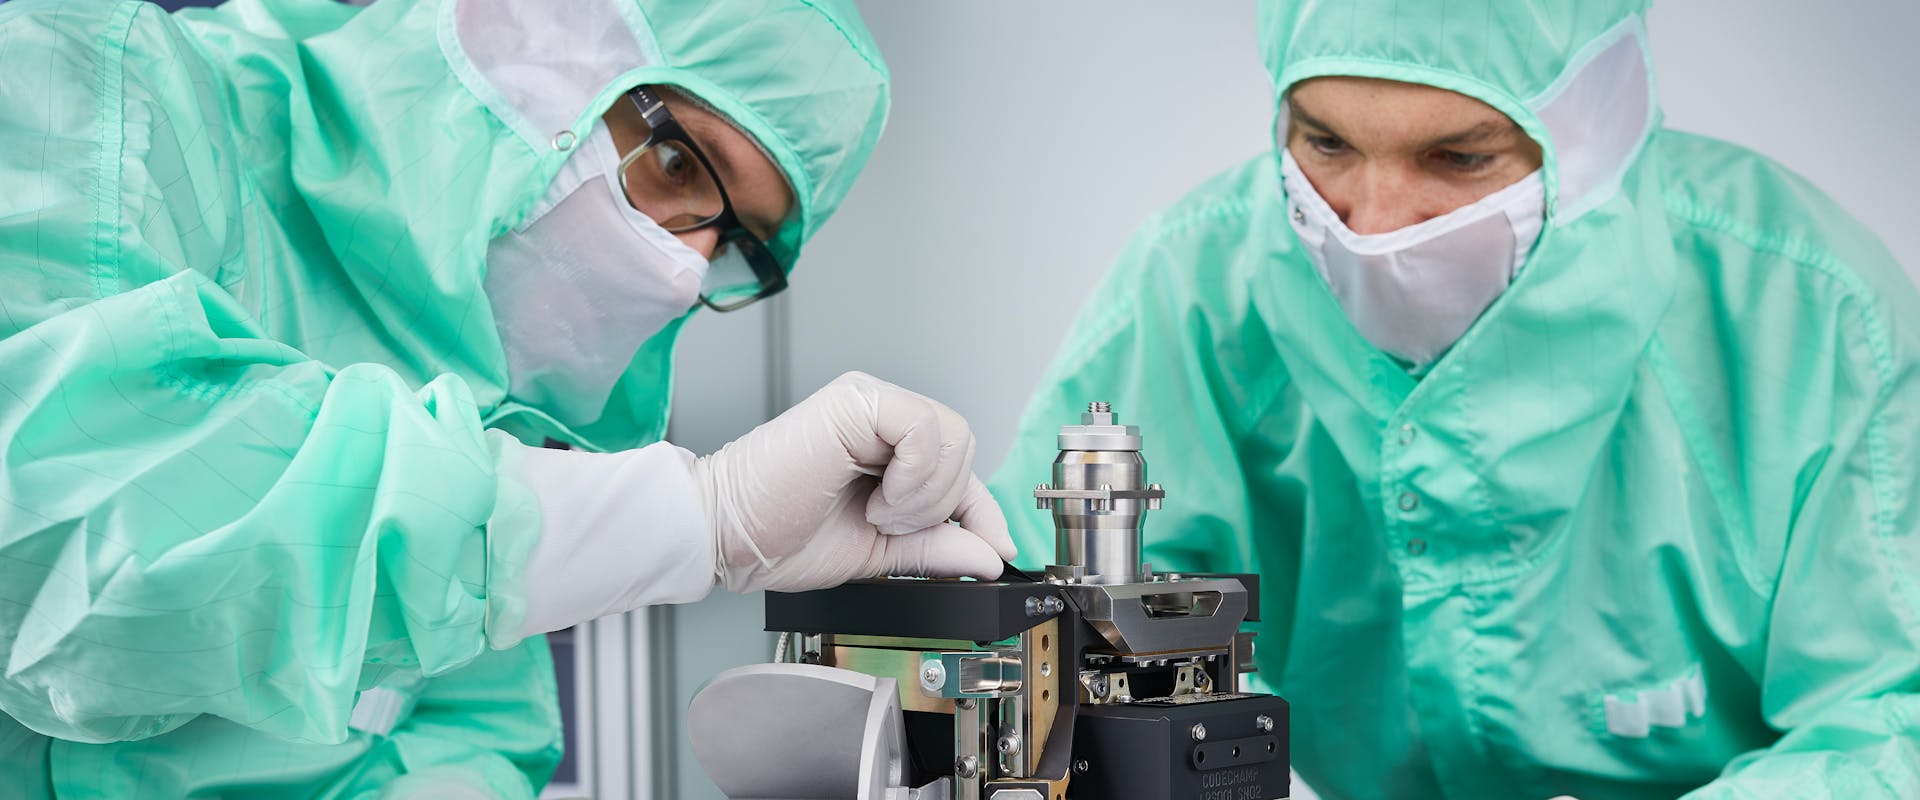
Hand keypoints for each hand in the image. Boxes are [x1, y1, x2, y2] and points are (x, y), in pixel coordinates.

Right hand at [695, 372, 1015, 592]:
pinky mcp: (855, 402)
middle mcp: (878, 414)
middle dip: (942, 504)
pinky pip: (924, 428)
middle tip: (889, 526)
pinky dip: (914, 477)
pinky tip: (877, 500)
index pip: (959, 466)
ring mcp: (867, 402)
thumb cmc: (778, 535)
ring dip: (925, 494)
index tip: (999, 550)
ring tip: (877, 514)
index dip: (983, 510)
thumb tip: (990, 555)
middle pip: (963, 447)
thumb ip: (934, 548)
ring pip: (952, 436)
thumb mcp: (878, 552)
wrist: (724, 536)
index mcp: (883, 444)